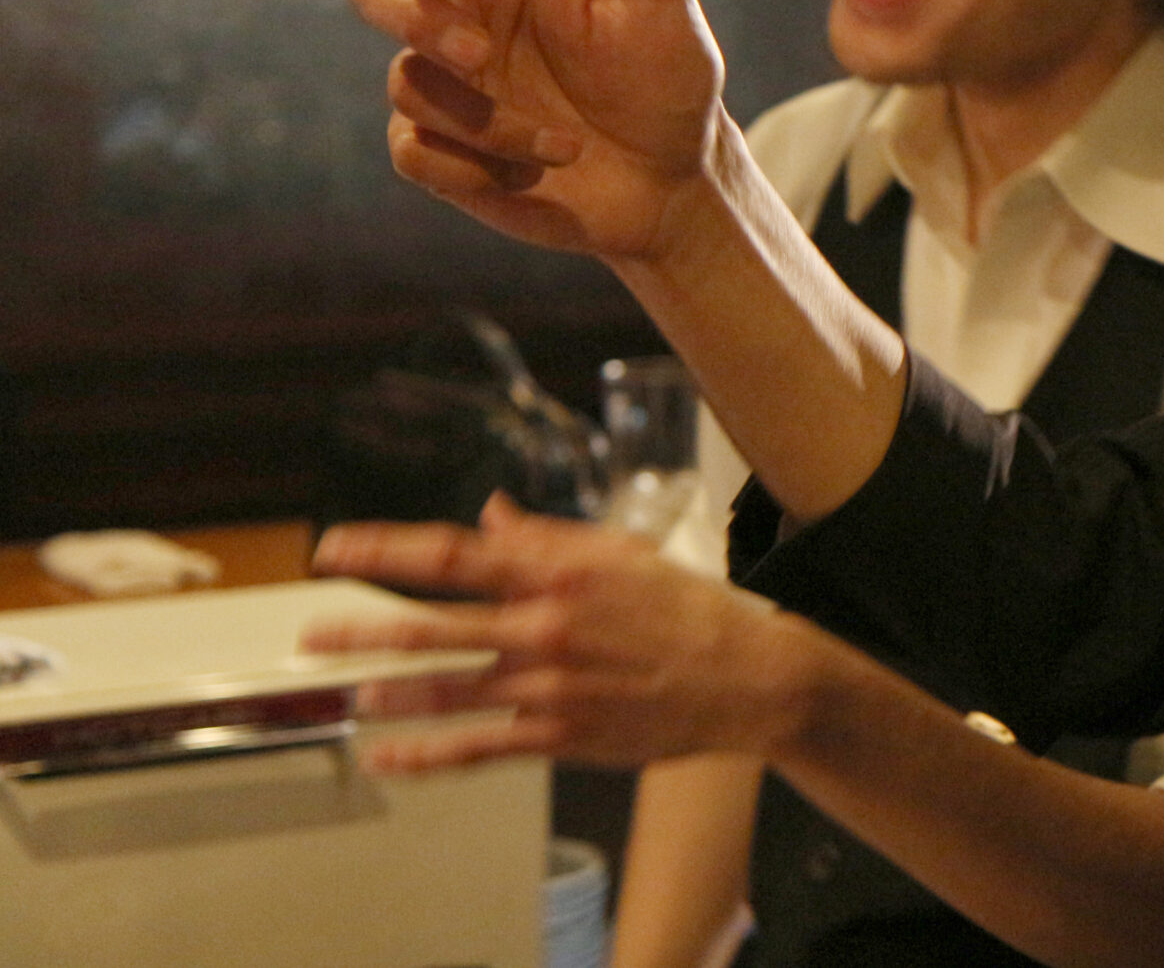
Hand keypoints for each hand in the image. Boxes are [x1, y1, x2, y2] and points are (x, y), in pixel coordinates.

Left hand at [303, 494, 816, 772]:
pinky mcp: (561, 735)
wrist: (745, 677)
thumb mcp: (621, 553)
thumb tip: (491, 514)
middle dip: (363, 629)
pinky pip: (480, 748)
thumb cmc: (687, 609)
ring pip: (447, 690)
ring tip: (347, 693)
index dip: (385, 549)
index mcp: (559, 571)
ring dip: (388, 692)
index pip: (454, 554)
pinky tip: (391, 757)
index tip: (335, 549)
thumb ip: (547, 537)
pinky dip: (429, 755)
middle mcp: (545, 625)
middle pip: (433, 626)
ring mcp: (550, 685)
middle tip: (310, 634)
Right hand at [322, 0, 724, 258]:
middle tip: (478, 52)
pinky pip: (414, 152)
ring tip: (569, 144)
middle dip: (414, 19)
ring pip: (409, 84)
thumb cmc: (667, 68)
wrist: (673, 177)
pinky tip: (536, 173)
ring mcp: (444, 84)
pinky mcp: (440, 151)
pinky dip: (477, 167)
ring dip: (492, 121)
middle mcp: (460, 12)